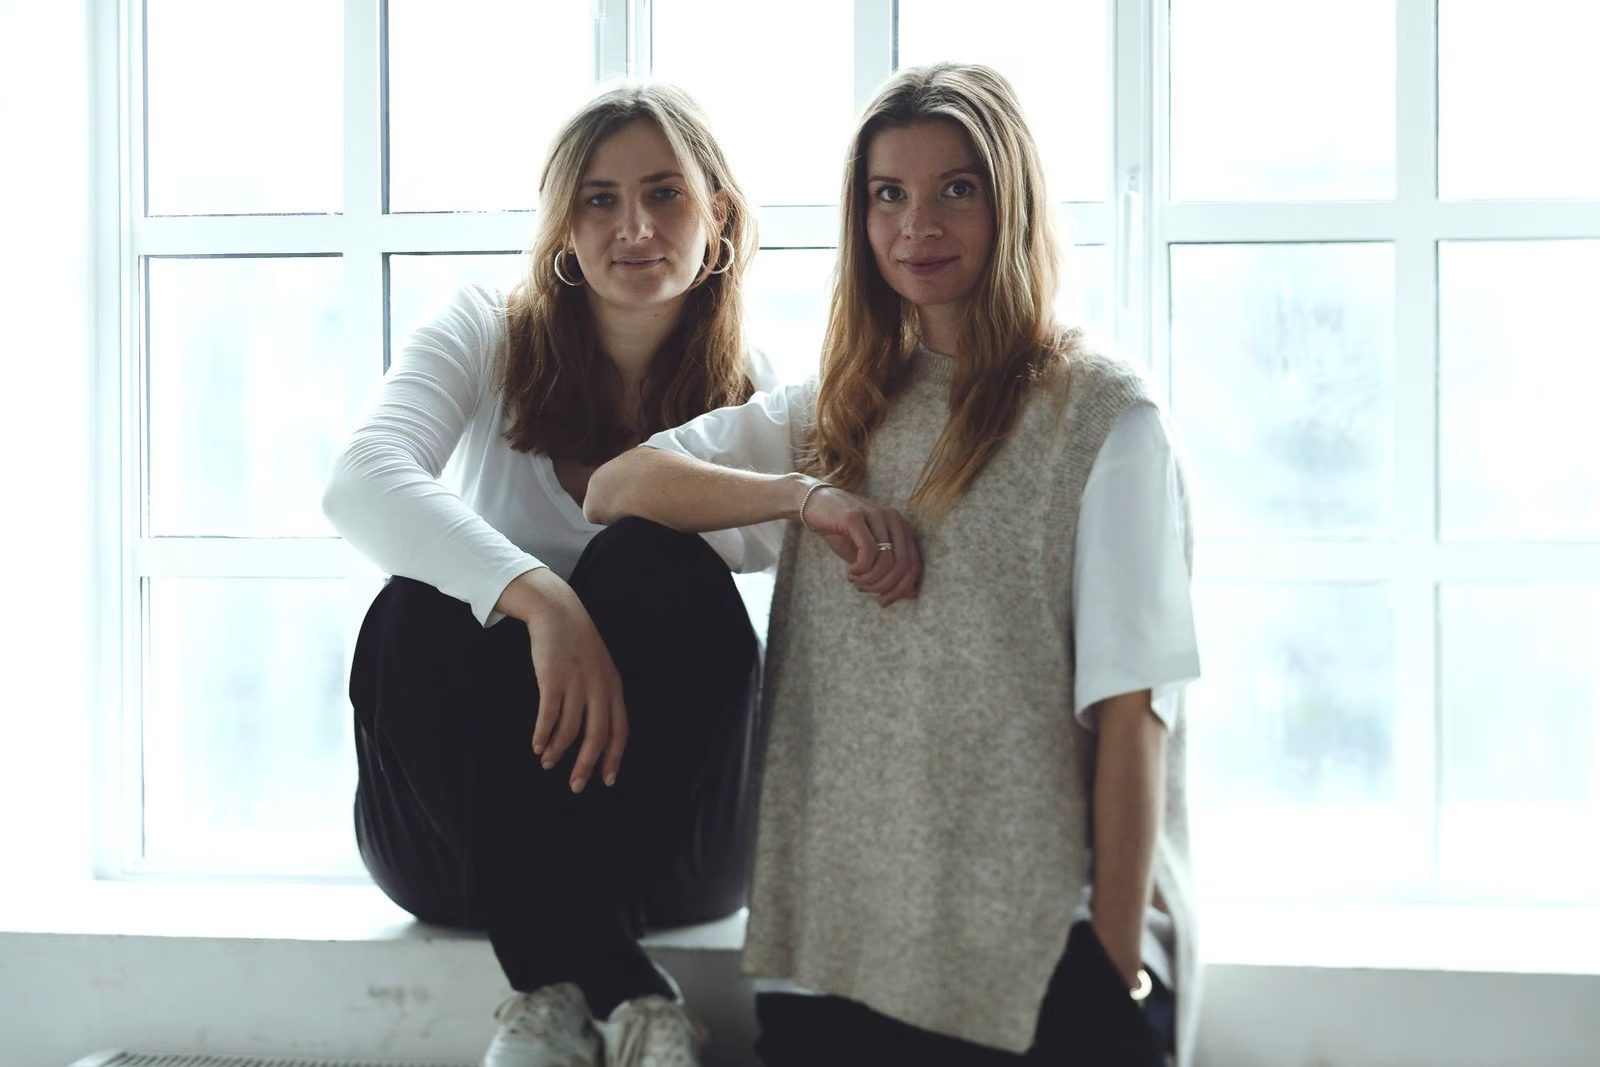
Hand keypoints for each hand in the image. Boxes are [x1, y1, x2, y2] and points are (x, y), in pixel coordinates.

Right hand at [500, 569, 627, 793]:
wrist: (558, 612)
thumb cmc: (577, 645)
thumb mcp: (599, 669)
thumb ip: (601, 698)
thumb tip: (596, 734)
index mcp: (614, 688)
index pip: (620, 731)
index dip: (613, 758)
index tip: (606, 781)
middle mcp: (599, 688)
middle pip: (596, 736)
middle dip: (586, 766)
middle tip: (576, 786)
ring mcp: (576, 683)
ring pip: (570, 729)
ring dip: (557, 750)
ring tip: (548, 762)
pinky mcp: (553, 678)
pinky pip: (549, 715)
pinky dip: (543, 734)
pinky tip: (537, 746)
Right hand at [800, 485, 921, 606]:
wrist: (815, 505)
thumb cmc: (843, 532)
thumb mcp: (868, 555)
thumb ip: (889, 572)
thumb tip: (911, 594)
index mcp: (901, 528)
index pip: (914, 565)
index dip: (901, 589)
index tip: (883, 601)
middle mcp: (894, 519)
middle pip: (903, 566)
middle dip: (884, 586)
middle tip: (864, 590)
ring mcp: (876, 515)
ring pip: (887, 561)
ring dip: (869, 579)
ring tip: (855, 579)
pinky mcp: (856, 517)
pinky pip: (868, 550)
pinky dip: (861, 568)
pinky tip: (851, 571)